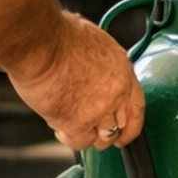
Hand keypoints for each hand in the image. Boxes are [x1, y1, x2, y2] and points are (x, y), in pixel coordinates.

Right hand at [6, 12, 144, 149]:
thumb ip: (101, 62)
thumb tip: (94, 67)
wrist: (40, 42)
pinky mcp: (78, 122)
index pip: (138, 107)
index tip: (126, 133)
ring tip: (69, 121)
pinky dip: (67, 136)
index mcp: (122, 70)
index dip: (132, 125)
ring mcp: (99, 110)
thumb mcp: (94, 40)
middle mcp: (116, 92)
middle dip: (108, 132)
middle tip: (93, 130)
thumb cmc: (57, 35)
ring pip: (102, 138)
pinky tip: (58, 124)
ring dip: (87, 133)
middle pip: (121, 126)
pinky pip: (78, 142)